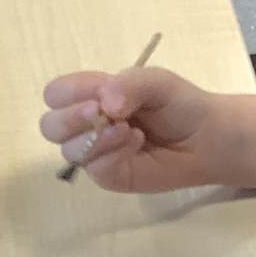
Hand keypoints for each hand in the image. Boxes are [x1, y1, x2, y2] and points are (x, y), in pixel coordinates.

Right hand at [39, 66, 233, 191]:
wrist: (205, 137)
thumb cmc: (178, 104)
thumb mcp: (156, 81)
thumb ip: (129, 83)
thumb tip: (104, 105)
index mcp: (91, 95)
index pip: (56, 94)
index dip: (68, 94)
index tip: (97, 94)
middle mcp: (87, 124)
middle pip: (50, 126)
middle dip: (70, 119)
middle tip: (100, 113)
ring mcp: (96, 153)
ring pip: (68, 150)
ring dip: (96, 138)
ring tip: (129, 130)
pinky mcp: (110, 176)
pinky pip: (94, 170)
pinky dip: (113, 155)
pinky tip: (137, 144)